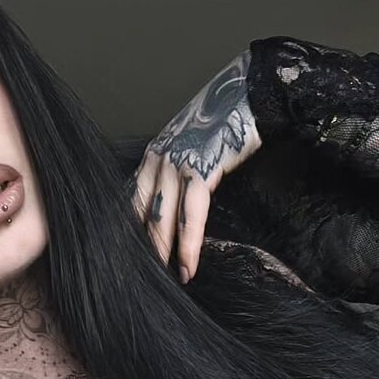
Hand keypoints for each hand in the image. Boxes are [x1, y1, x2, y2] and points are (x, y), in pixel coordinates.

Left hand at [132, 49, 261, 282]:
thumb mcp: (190, 150)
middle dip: (142, 251)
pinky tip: (188, 264)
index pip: (131, 203)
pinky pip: (190, 213)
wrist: (249, 94)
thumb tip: (172, 211)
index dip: (130, 236)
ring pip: (161, 218)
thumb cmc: (223, 124)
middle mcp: (157, 159)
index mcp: (152, 158)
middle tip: (141, 283)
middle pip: (140, 215)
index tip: (130, 264)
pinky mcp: (200, 167)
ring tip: (170, 280)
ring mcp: (176, 162)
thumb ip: (176, 177)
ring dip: (164, 254)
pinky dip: (189, 243)